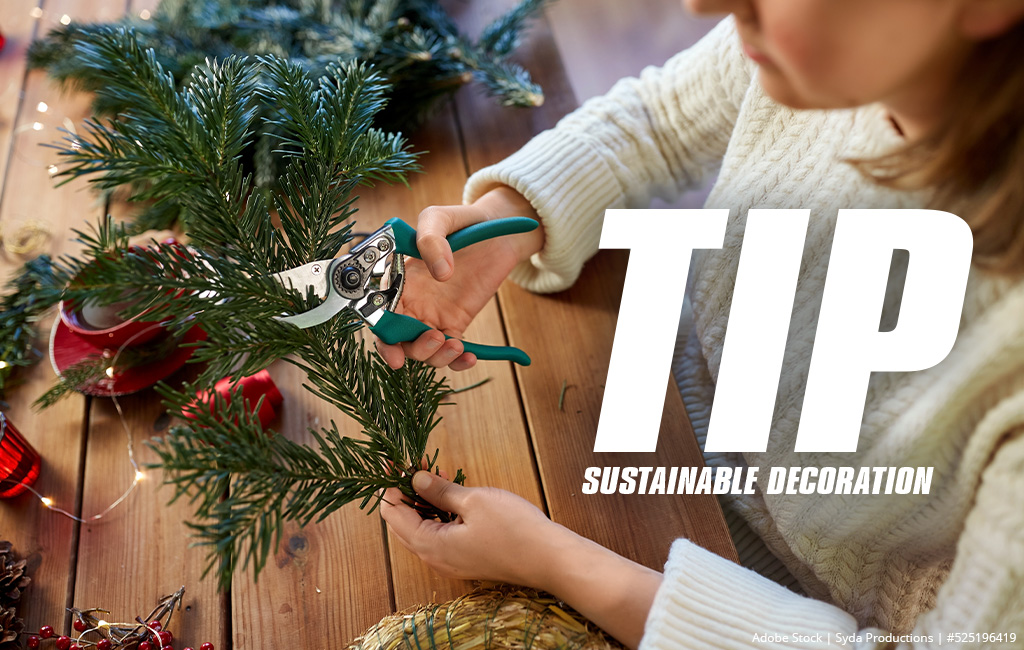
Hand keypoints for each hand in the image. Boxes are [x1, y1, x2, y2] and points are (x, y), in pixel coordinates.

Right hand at [374, 186, 542, 370]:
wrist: (497, 229)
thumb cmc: (461, 221)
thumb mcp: (440, 219)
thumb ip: (431, 239)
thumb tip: (441, 273)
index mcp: (398, 281)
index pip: (379, 315)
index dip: (383, 337)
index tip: (394, 349)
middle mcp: (411, 302)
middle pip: (398, 340)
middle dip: (409, 351)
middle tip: (433, 338)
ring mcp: (434, 314)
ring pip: (423, 350)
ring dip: (435, 356)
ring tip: (454, 344)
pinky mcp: (457, 322)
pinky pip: (451, 350)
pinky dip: (457, 361)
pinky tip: (469, 356)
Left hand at [380, 470, 563, 585]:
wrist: (548, 559)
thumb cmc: (514, 529)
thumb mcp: (473, 501)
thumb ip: (440, 491)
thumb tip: (416, 479)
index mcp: (431, 545)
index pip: (393, 515)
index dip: (390, 487)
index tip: (394, 464)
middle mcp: (436, 558)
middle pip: (404, 524)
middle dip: (405, 493)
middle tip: (413, 466)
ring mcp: (451, 561)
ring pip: (424, 528)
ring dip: (425, 502)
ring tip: (436, 474)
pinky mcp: (466, 559)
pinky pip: (442, 534)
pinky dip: (441, 513)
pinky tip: (452, 493)